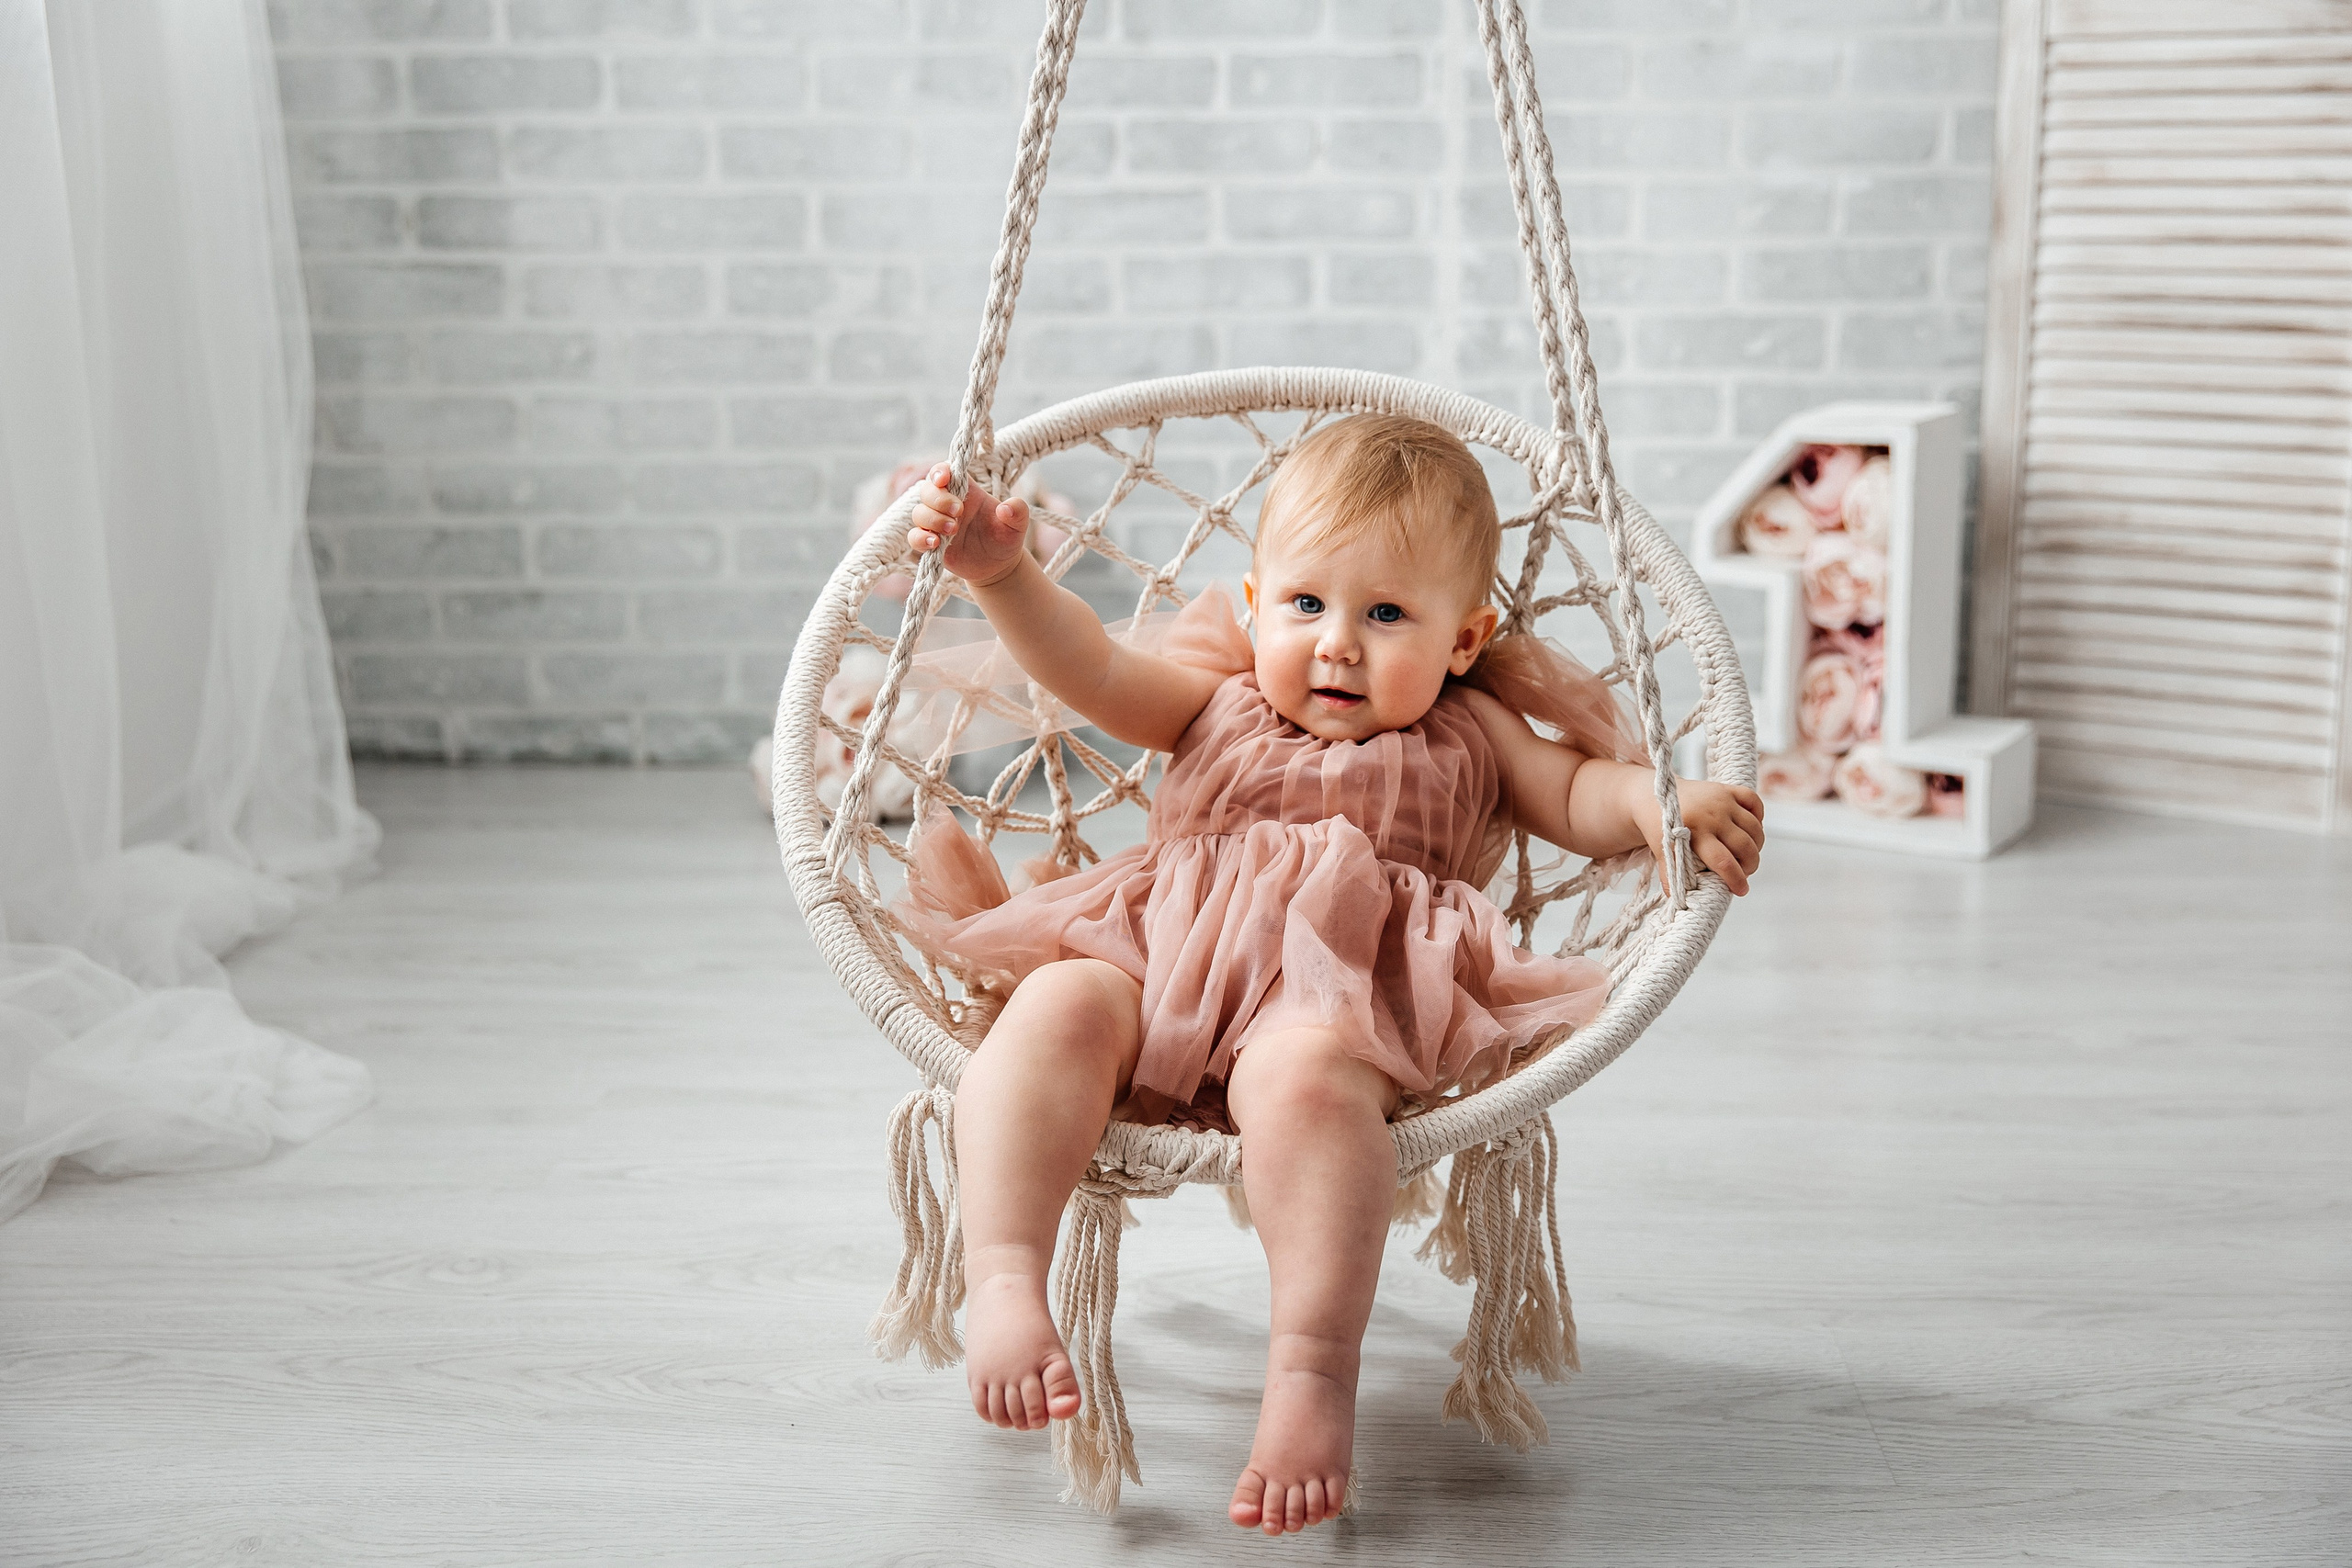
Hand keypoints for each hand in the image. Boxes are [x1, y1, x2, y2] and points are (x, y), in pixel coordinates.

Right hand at [906, 463, 1030, 589]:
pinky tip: (936, 544)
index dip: (939, 471)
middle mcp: (947, 504)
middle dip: (939, 500)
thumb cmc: (1005, 538)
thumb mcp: (1018, 524)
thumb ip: (1018, 511)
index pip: (944, 471)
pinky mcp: (931, 543)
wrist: (998, 566)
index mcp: (966, 491)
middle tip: (958, 512)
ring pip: (919, 513)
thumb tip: (1006, 508)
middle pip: (927, 490)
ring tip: (952, 530)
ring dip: (932, 519)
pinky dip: (920, 538)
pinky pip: (914, 537)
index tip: (944, 480)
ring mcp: (937, 524)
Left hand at [1642, 778, 1762, 896]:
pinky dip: (1759, 817)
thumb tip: (1677, 900)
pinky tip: (1750, 830)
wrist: (1654, 794)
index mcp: (1694, 832)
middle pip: (1744, 847)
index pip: (1723, 861)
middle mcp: (1712, 815)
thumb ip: (1671, 873)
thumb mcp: (1661, 849)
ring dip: (1757, 846)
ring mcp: (1722, 800)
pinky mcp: (1727, 789)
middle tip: (1745, 872)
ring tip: (1748, 856)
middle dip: (1750, 865)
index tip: (1742, 890)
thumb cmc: (1659, 826)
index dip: (1736, 879)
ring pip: (1754, 828)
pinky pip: (1754, 801)